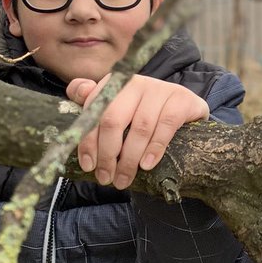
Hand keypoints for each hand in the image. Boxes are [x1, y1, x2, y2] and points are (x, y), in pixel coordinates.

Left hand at [67, 74, 208, 189]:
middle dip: (107, 154)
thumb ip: (95, 101)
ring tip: (123, 180)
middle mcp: (136, 82)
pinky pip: (165, 126)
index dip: (88, 140)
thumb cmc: (145, 113)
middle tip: (106, 178)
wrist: (185, 108)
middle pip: (113, 119)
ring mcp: (160, 89)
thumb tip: (75, 91)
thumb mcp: (119, 108)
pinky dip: (154, 148)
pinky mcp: (181, 100)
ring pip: (139, 128)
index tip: (88, 166)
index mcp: (115, 84)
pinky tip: (146, 165)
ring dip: (129, 159)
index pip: (95, 112)